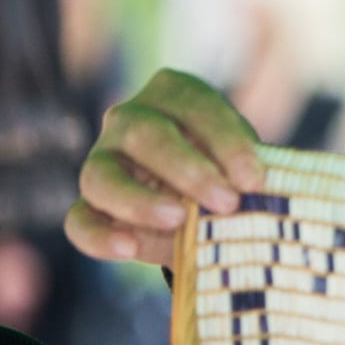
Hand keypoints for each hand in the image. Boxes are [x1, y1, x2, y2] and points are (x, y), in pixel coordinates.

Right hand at [63, 69, 264, 266]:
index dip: (227, 142)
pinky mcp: (89, 206)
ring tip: (177, 220)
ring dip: (140, 200)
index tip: (254, 180)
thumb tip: (265, 195)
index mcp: (175, 96)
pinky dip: (101, 236)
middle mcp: (130, 120)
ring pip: (101, 175)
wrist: (208, 210)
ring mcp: (102, 162)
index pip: (196, 106)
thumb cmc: (233, 173)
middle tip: (227, 203)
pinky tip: (129, 248)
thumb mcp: (244, 166)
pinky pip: (80, 220)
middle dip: (190, 170)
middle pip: (145, 134)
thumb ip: (249, 175)